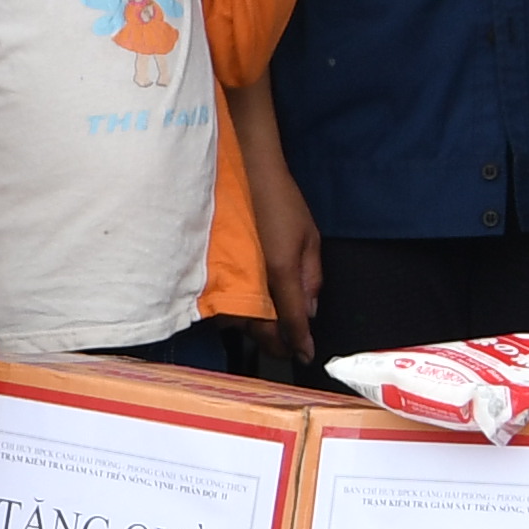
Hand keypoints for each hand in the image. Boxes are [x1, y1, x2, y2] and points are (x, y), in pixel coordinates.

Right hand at [231, 106, 321, 347]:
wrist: (245, 173)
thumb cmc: (282, 202)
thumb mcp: (310, 238)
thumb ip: (311, 278)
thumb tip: (308, 311)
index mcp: (281, 273)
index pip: (291, 322)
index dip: (300, 343)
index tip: (306, 356)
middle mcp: (252, 282)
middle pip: (262, 332)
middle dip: (277, 345)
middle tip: (290, 348)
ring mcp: (231, 279)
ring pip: (241, 324)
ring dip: (256, 332)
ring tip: (271, 331)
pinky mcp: (217, 273)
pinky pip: (227, 306)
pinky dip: (239, 315)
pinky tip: (249, 311)